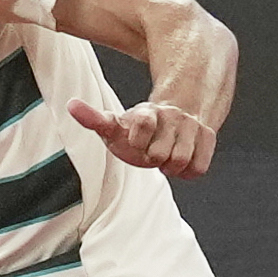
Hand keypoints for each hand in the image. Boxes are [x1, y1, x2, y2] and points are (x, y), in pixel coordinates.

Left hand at [67, 98, 214, 177]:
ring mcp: (190, 127)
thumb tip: (70, 105)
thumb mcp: (114, 124)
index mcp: (147, 112)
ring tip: (165, 158)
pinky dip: (188, 171)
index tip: (135, 142)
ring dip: (171, 167)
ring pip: (182, 161)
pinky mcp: (207, 138)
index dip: (137, 140)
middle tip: (151, 152)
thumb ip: (93, 118)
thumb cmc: (136, 129)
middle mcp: (172, 116)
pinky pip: (198, 167)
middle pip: (162, 153)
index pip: (143, 122)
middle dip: (153, 159)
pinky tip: (180, 163)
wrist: (173, 118)